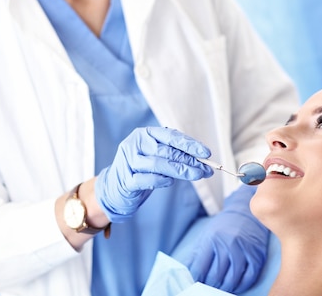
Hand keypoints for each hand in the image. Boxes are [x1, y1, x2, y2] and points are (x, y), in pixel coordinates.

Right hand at [95, 127, 213, 221]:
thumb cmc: (142, 169)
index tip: (206, 153)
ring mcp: (127, 161)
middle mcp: (134, 144)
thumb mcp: (156, 156)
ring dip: (180, 170)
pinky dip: (161, 180)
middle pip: (166, 151)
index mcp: (144, 134)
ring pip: (157, 164)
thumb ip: (174, 155)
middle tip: (206, 169)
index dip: (189, 144)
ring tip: (196, 175)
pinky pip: (146, 179)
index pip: (170, 136)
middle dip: (189, 160)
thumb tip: (202, 160)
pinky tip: (170, 182)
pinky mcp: (125, 180)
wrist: (115, 186)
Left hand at [176, 185, 268, 292]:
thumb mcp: (205, 235)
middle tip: (208, 287)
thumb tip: (187, 273)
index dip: (196, 279)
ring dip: (224, 288)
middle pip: (216, 276)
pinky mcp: (257, 255)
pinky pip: (249, 278)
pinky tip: (235, 286)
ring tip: (220, 288)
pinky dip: (241, 286)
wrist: (244, 212)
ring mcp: (243, 250)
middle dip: (210, 285)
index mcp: (212, 239)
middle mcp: (228, 244)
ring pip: (232, 280)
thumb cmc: (222, 226)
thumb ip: (196, 254)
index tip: (196, 282)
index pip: (200, 268)